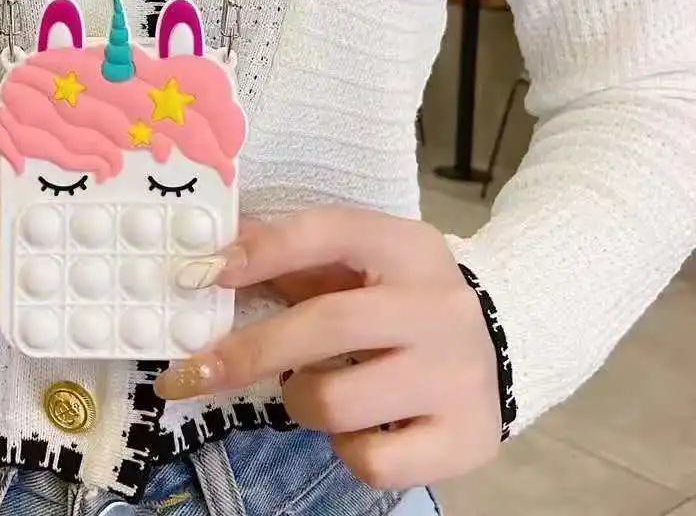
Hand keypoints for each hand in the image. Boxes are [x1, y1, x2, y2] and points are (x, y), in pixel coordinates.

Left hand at [154, 207, 501, 489]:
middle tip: (193, 372)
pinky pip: (372, 461)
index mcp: (406, 247)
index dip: (262, 251)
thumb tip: (208, 256)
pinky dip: (347, 449)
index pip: (327, 234)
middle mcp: (437, 307)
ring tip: (312, 388)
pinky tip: (360, 425)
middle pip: (326, 326)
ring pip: (337, 403)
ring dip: (301, 400)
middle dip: (248, 352)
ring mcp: (456, 377)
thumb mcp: (358, 259)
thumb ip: (289, 255)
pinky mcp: (466, 439)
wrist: (501, 342)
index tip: (204, 275)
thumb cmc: (401, 296)